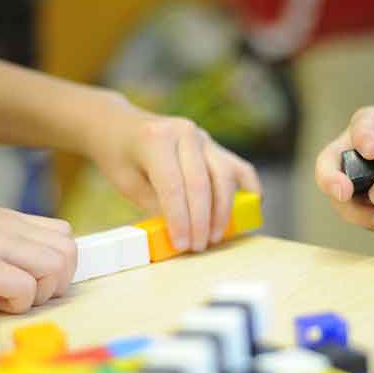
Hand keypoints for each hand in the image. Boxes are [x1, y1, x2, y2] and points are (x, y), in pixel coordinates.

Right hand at [0, 207, 76, 313]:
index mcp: (9, 219)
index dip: (61, 265)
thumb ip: (4, 245)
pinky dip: (18, 305)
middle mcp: (8, 226)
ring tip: (11, 300)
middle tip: (29, 296)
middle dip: (58, 282)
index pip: (64, 234)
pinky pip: (25, 288)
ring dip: (41, 293)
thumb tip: (31, 273)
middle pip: (68, 251)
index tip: (39, 282)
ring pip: (55, 266)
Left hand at [84, 94, 261, 252]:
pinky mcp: (215, 145)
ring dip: (223, 210)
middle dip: (201, 221)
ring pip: (224, 175)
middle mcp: (184, 133)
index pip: (173, 186)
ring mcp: (203, 137)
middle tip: (198, 246)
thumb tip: (184, 233)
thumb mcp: (128, 184)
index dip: (180, 220)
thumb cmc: (121, 158)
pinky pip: (238, 167)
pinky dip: (249, 186)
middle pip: (201, 183)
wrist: (120, 126)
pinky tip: (253, 205)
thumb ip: (157, 205)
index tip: (181, 245)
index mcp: (156, 139)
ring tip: (215, 236)